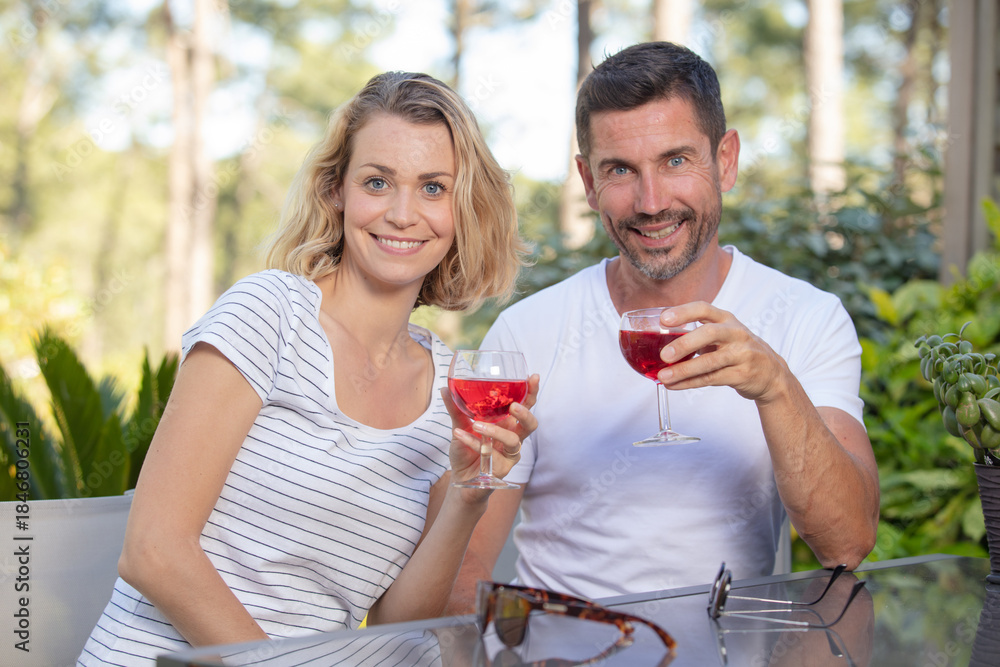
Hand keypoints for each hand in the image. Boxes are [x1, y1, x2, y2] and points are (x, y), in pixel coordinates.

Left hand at [442, 374, 538, 488]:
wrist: (460, 479)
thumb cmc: (465, 451)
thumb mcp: (459, 426)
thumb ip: (455, 409)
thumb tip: (445, 387)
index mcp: (507, 423)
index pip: (524, 406)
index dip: (531, 392)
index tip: (533, 377)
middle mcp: (512, 437)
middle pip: (530, 424)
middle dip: (525, 413)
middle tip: (513, 406)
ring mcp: (509, 454)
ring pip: (513, 441)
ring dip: (495, 431)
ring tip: (476, 424)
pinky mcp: (502, 468)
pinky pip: (492, 454)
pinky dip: (474, 443)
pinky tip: (459, 436)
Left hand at [657, 303, 789, 403]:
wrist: (771, 373)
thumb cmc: (737, 350)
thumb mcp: (722, 335)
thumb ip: (696, 334)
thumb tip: (657, 342)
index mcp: (726, 319)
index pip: (704, 309)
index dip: (684, 312)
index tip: (664, 319)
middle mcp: (735, 333)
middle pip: (710, 334)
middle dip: (685, 344)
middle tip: (665, 355)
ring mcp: (741, 354)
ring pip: (710, 362)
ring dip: (684, 370)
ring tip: (663, 376)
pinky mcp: (742, 375)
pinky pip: (711, 379)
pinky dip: (690, 383)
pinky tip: (674, 385)